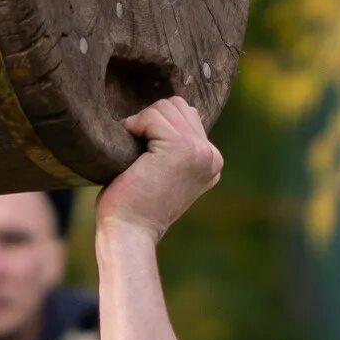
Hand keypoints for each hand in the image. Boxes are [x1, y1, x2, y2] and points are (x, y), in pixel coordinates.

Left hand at [94, 97, 222, 240]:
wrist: (129, 233)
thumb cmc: (134, 205)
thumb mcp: (163, 173)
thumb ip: (175, 147)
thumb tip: (172, 110)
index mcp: (212, 162)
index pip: (187, 116)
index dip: (157, 126)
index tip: (143, 155)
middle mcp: (211, 156)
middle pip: (178, 106)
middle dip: (150, 120)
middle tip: (134, 150)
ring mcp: (199, 152)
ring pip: (165, 107)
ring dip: (141, 123)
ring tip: (131, 151)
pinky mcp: (180, 149)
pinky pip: (152, 116)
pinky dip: (134, 125)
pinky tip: (127, 147)